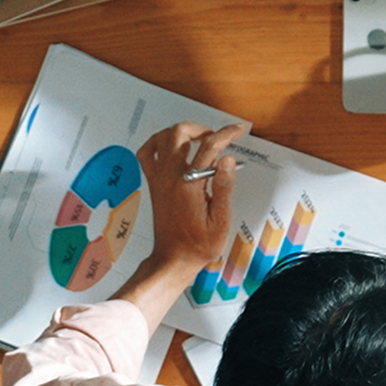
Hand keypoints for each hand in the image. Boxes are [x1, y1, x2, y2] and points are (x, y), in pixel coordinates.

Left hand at [135, 122, 244, 271]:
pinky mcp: (154, 183)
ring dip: (180, 132)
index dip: (227, 134)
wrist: (174, 257)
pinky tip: (170, 145)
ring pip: (162, 138)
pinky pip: (147, 153)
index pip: (209, 147)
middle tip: (217, 136)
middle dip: (201, 128)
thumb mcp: (220, 220)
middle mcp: (170, 178)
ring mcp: (159, 179)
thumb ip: (224, 187)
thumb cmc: (197, 244)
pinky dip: (157, 143)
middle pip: (180, 134)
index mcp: (189, 185)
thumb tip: (228, 160)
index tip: (237, 130)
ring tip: (197, 137)